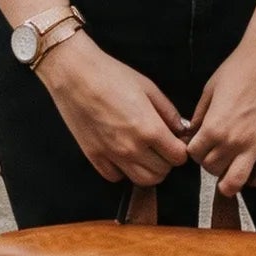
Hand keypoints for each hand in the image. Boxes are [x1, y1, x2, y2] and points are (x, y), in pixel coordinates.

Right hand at [34, 30, 192, 186]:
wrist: (74, 74)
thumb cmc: (111, 75)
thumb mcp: (148, 87)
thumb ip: (168, 112)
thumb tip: (181, 129)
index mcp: (149, 128)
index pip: (178, 157)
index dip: (180, 149)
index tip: (175, 141)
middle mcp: (132, 147)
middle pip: (162, 172)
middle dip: (167, 161)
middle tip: (161, 147)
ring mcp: (111, 155)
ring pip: (142, 181)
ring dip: (149, 170)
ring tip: (145, 154)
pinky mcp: (93, 156)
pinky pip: (115, 177)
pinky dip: (123, 171)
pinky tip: (123, 155)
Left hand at [185, 32, 255, 197]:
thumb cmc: (240, 67)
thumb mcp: (210, 89)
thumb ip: (201, 115)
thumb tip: (193, 134)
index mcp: (214, 126)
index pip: (194, 155)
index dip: (195, 150)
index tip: (201, 144)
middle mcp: (234, 140)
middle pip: (212, 170)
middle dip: (210, 163)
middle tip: (216, 153)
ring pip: (236, 182)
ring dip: (229, 181)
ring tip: (231, 171)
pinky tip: (252, 171)